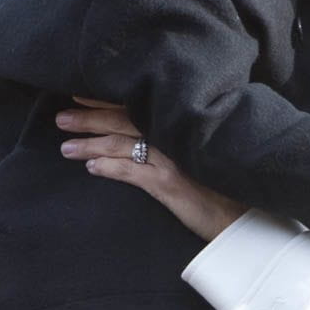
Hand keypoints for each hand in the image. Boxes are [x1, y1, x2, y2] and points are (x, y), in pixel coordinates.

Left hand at [58, 98, 248, 240]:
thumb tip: (157, 133)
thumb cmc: (230, 184)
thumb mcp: (207, 152)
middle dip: (90, 118)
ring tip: (66, 147)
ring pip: (122, 144)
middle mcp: (176, 136)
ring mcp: (173, 158)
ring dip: (91, 144)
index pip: (139, 106)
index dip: (108, 100)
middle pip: (125, 121)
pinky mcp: (170, 183)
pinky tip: (92, 168)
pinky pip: (132, 171)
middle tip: (62, 117)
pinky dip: (110, 168)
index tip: (81, 94)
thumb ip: (184, 139)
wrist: (247, 214)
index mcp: (182, 125)